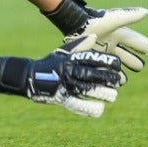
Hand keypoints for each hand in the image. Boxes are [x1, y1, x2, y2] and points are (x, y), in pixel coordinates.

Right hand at [0, 36, 124, 117]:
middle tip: (118, 82)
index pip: (92, 58)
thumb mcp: (63, 52)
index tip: (118, 65)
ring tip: (113, 96)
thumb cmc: (49, 63)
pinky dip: (88, 108)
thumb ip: (79, 45)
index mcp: (71, 58)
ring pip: (86, 89)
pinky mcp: (60, 97)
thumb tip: (94, 37)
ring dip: (101, 93)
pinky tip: (99, 110)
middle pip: (92, 74)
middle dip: (107, 78)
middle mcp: (69, 70)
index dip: (107, 62)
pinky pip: (76, 104)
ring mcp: (64, 84)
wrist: (29, 76)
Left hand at [44, 0, 147, 72]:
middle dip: (136, 64)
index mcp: (121, 35)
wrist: (75, 25)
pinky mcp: (95, 59)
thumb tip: (146, 12)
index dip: (145, 48)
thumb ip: (130, 16)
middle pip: (131, 58)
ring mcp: (105, 53)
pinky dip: (110, 76)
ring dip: (122, 74)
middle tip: (139, 66)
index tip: (146, 51)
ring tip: (123, 79)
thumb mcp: (115, 20)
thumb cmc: (96, 22)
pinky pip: (106, 71)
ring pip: (118, 67)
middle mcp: (114, 44)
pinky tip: (110, 80)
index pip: (140, 44)